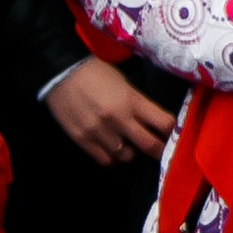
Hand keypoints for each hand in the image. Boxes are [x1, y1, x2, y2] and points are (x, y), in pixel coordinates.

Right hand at [45, 57, 176, 167]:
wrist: (61, 72)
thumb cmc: (96, 74)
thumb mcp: (125, 84)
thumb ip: (140, 105)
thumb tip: (154, 124)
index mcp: (132, 101)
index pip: (164, 124)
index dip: (171, 131)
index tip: (171, 134)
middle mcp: (118, 119)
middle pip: (150, 146)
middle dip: (159, 150)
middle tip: (159, 149)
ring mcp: (99, 132)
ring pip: (127, 157)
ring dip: (131, 152)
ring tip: (127, 144)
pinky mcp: (82, 140)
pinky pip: (105, 160)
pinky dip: (112, 157)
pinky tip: (111, 148)